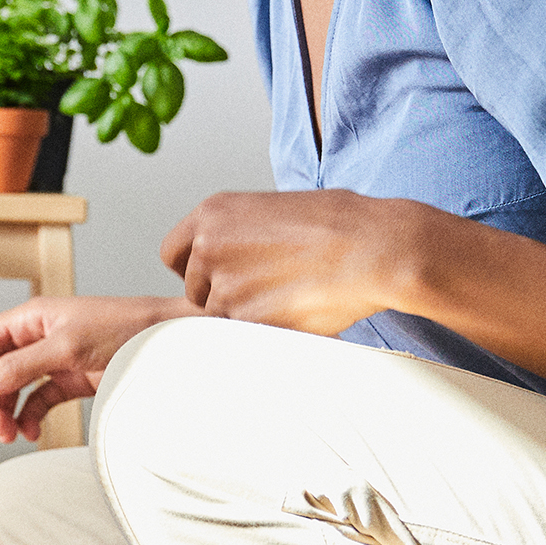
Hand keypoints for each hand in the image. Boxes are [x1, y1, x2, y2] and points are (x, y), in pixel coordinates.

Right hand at [0, 294, 189, 442]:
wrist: (170, 342)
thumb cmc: (127, 330)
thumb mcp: (68, 347)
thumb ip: (21, 366)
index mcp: (28, 319)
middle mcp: (34, 338)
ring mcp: (51, 360)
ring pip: (9, 389)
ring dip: (3, 413)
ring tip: (11, 435)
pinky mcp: (69, 380)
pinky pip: (35, 402)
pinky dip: (28, 418)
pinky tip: (32, 433)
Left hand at [158, 190, 421, 334]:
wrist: (373, 249)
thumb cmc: (341, 224)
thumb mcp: (275, 209)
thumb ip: (241, 232)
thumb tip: (235, 252)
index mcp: (213, 213)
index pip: (172, 253)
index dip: (193, 268)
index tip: (214, 276)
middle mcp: (209, 247)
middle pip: (194, 289)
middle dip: (221, 295)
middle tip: (266, 288)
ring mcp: (224, 285)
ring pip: (218, 316)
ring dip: (245, 314)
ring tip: (288, 296)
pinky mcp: (245, 320)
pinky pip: (242, 336)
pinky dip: (263, 331)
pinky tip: (294, 311)